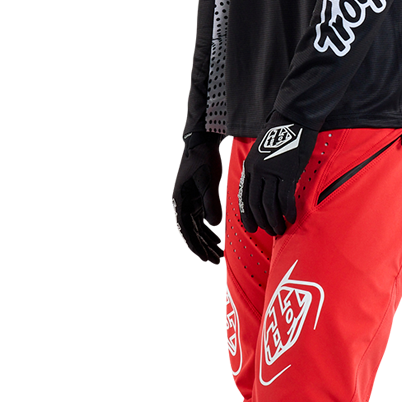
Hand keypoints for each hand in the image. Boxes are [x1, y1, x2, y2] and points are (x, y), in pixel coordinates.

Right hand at [173, 131, 224, 264]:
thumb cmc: (203, 160)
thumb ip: (212, 204)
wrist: (201, 142)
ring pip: (198, 225)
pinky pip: (203, 216)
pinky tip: (219, 234)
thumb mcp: (209, 182)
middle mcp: (184, 203)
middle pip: (193, 231)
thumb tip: (216, 227)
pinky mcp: (198, 195)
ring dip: (208, 238)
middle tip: (216, 259)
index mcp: (182, 201)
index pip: (187, 230)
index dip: (196, 245)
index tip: (206, 257)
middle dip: (203, 246)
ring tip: (219, 251)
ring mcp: (191, 199)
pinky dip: (210, 227)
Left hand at [238, 120, 318, 237]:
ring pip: (269, 204)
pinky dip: (287, 210)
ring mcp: (271, 172)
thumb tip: (263, 184)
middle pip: (255, 204)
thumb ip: (260, 167)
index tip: (252, 226)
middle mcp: (257, 171)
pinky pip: (285, 197)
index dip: (247, 214)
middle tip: (270, 231)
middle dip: (261, 221)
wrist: (293, 117)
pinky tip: (292, 218)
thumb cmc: (281, 132)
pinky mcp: (287, 172)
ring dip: (274, 220)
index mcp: (250, 166)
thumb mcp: (262, 150)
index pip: (245, 196)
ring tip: (280, 229)